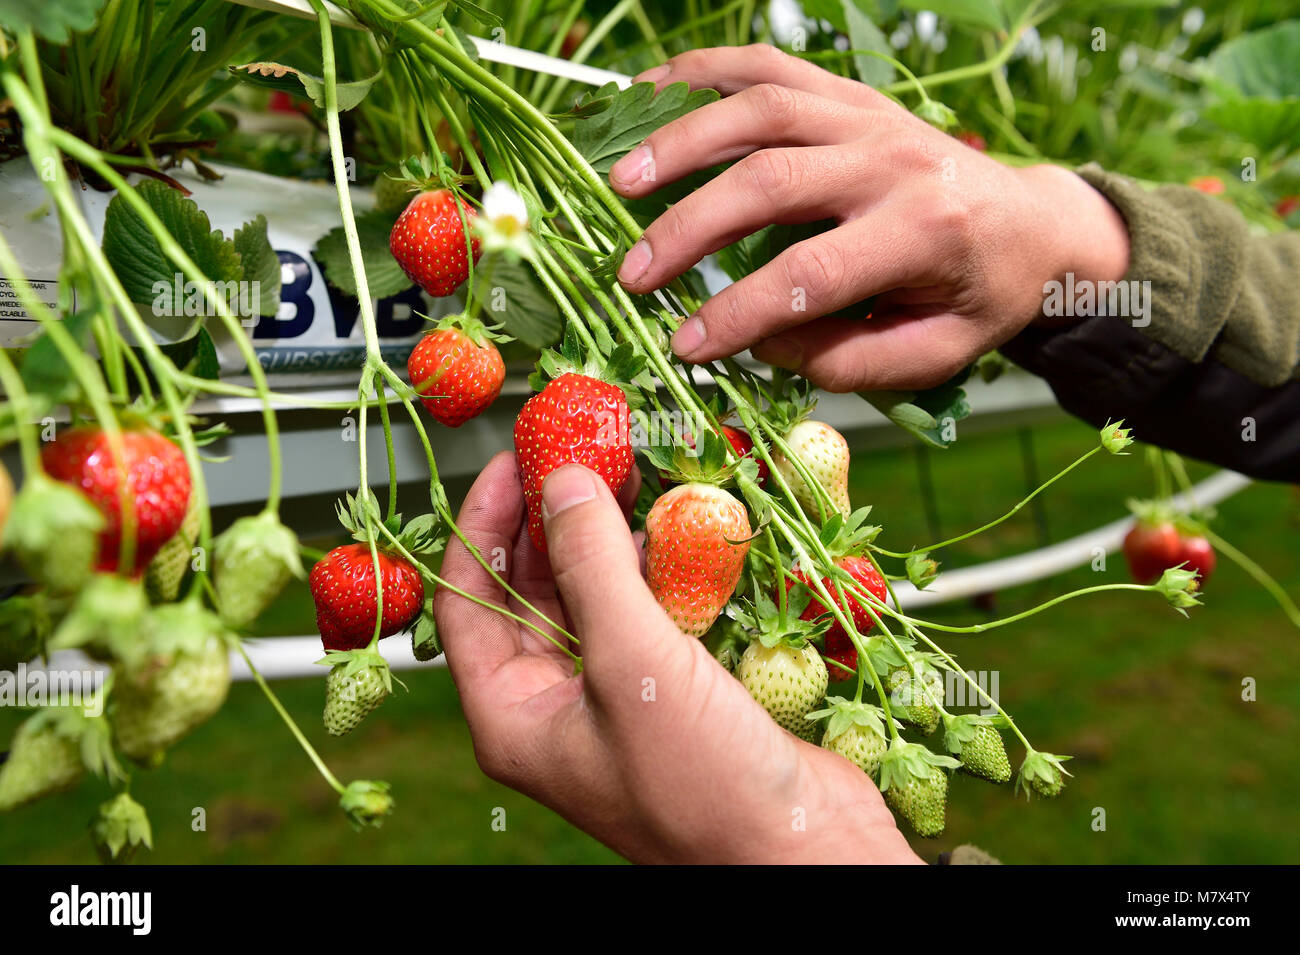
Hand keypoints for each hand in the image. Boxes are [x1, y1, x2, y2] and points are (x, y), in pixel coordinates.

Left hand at [435, 452, 920, 863]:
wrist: (804, 851)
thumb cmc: (704, 787)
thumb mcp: (631, 664)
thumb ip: (592, 566)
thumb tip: (561, 483)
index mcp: (514, 716)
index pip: (467, 602)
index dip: (481, 526)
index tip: (510, 464)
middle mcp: (554, 706)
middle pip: (530, 592)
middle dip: (551, 520)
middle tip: (577, 453)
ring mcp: (612, 697)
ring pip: (591, 597)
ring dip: (607, 536)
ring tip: (626, 473)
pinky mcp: (668, 689)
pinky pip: (643, 612)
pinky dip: (654, 567)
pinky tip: (672, 526)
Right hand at [610, 44, 1130, 392]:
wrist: (1034, 221)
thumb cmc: (982, 296)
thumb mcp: (937, 352)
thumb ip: (850, 361)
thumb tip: (762, 343)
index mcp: (923, 232)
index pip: (812, 274)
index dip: (740, 312)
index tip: (685, 345)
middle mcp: (894, 159)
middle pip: (771, 179)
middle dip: (690, 227)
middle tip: (632, 273)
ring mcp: (868, 115)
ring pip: (760, 107)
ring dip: (681, 140)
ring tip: (619, 180)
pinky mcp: (849, 93)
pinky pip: (768, 66)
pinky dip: (702, 73)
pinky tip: (648, 97)